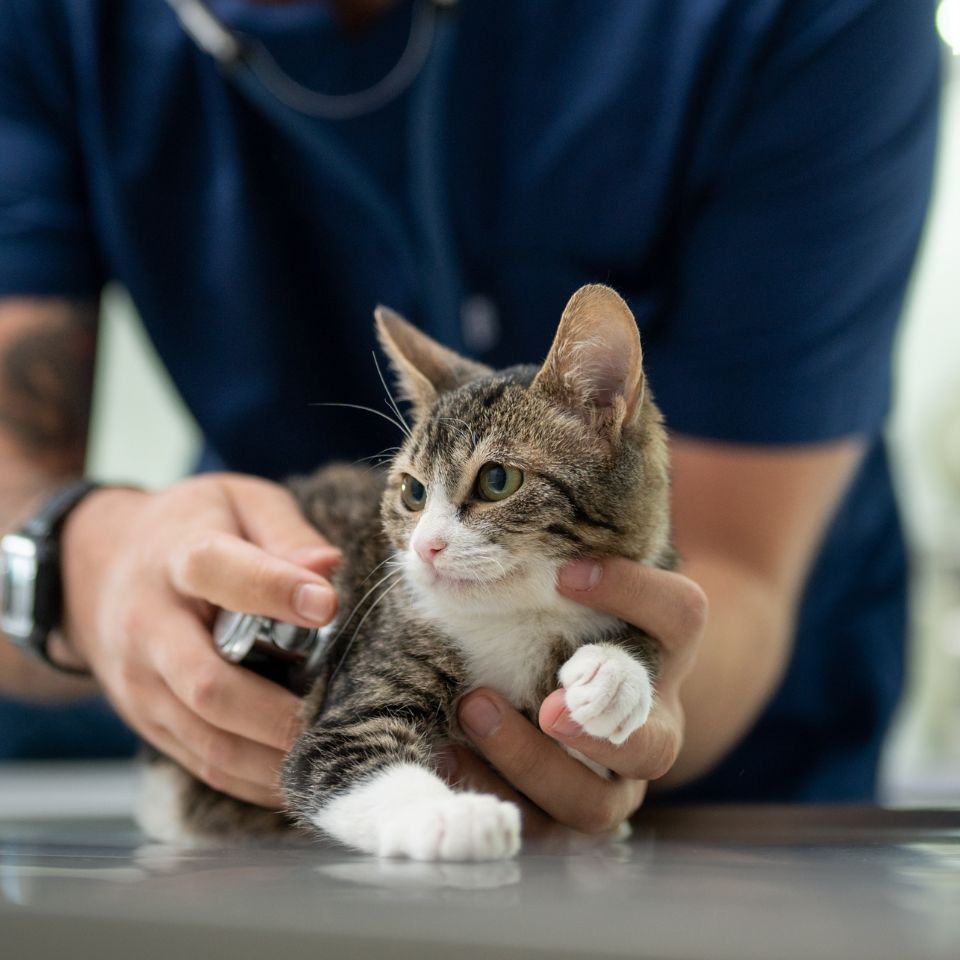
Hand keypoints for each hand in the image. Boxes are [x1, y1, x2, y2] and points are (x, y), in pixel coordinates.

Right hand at [58, 474, 340, 807]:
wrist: (90, 566)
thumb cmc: (188, 528)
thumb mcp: (237, 502)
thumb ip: (286, 532)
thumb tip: (328, 568)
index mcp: (178, 556)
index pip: (216, 571)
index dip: (273, 588)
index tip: (327, 605)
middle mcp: (150, 624)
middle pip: (206, 681)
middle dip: (274, 712)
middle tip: (330, 718)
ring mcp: (140, 680)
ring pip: (203, 738)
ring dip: (267, 760)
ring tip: (323, 759)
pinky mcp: (144, 717)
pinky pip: (197, 761)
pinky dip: (249, 780)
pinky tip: (293, 779)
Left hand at [446, 558, 705, 833]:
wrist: (569, 676)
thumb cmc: (558, 613)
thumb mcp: (564, 586)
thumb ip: (544, 565)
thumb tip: (464, 534)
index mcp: (663, 653)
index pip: (680, 616)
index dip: (633, 594)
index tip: (565, 573)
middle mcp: (652, 723)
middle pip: (653, 744)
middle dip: (597, 731)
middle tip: (548, 707)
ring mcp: (614, 780)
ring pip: (596, 804)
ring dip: (530, 763)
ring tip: (472, 708)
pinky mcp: (567, 814)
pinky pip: (540, 829)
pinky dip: (492, 793)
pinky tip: (447, 751)